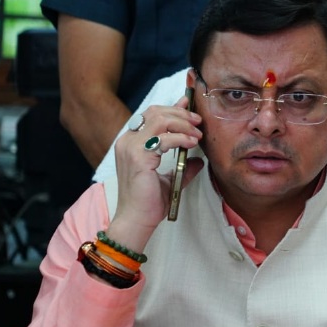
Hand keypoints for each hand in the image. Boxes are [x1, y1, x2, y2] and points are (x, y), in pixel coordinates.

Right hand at [107, 95, 203, 251]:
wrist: (137, 220)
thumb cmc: (149, 202)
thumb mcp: (169, 179)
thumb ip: (182, 166)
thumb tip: (198, 160)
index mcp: (131, 143)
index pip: (151, 115)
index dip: (172, 108)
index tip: (189, 106)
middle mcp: (127, 141)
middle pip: (156, 112)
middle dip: (180, 113)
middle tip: (198, 122)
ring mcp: (131, 147)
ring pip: (160, 120)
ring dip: (183, 124)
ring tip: (197, 134)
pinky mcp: (138, 157)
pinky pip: (164, 138)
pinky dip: (181, 138)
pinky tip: (192, 144)